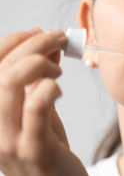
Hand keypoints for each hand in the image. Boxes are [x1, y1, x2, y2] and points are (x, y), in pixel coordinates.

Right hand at [0, 28, 87, 175]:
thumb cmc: (47, 146)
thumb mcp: (39, 109)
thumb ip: (40, 79)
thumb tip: (50, 44)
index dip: (11, 41)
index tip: (38, 32)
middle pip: (1, 70)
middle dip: (32, 44)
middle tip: (58, 38)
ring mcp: (7, 141)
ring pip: (10, 84)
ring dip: (39, 62)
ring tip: (58, 67)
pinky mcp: (33, 150)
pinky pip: (35, 106)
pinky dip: (50, 87)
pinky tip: (59, 87)